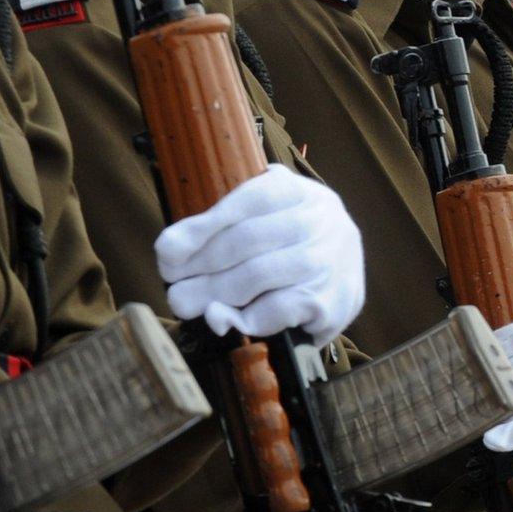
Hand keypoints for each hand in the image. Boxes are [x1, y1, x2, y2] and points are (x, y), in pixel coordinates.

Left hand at [155, 165, 363, 343]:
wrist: (345, 279)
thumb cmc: (292, 246)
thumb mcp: (269, 218)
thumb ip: (226, 226)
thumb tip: (174, 250)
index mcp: (302, 192)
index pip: (250, 199)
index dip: (203, 225)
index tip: (167, 250)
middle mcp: (322, 220)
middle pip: (247, 240)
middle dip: (200, 266)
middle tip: (173, 287)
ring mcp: (331, 260)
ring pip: (258, 274)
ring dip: (214, 293)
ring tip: (187, 304)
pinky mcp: (334, 300)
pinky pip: (277, 308)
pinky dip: (247, 317)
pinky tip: (230, 319)